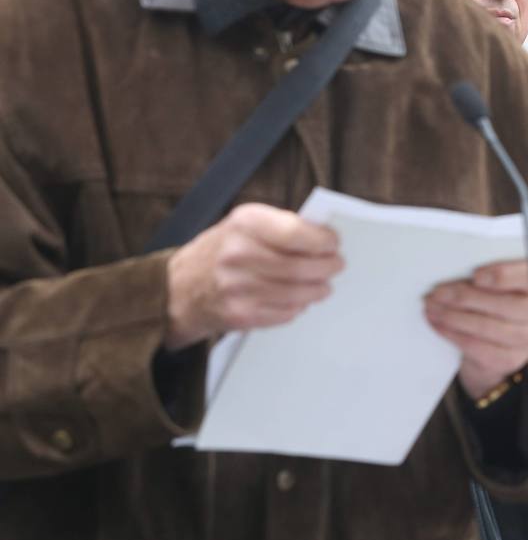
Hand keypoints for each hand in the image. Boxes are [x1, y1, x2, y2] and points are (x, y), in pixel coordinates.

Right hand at [165, 203, 343, 350]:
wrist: (178, 287)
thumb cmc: (220, 251)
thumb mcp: (244, 224)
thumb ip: (281, 226)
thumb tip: (324, 234)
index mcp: (244, 224)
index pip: (296, 233)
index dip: (323, 241)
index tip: (334, 243)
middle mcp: (238, 255)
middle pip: (300, 266)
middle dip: (327, 267)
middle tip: (336, 265)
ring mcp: (237, 288)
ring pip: (297, 292)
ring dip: (318, 289)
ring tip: (324, 285)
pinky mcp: (240, 314)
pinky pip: (285, 312)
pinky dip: (299, 306)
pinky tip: (300, 299)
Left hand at [424, 257, 527, 398]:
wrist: (498, 336)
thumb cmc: (497, 293)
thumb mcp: (499, 276)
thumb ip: (489, 269)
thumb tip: (456, 264)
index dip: (504, 276)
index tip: (476, 275)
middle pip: (510, 306)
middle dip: (469, 298)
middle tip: (437, 292)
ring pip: (490, 328)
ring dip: (455, 317)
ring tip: (431, 306)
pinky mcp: (511, 360)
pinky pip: (478, 347)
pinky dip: (453, 334)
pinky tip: (436, 322)